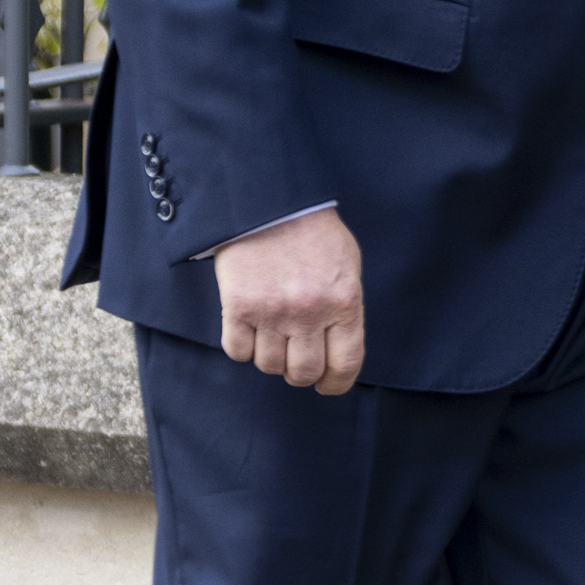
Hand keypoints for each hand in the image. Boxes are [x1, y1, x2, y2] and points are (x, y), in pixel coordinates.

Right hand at [213, 208, 365, 393]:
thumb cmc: (311, 231)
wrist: (268, 199)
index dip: (335, 383)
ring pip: (269, 365)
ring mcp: (272, 312)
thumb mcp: (346, 265)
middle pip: (303, 372)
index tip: (326, 385)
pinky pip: (237, 351)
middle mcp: (309, 313)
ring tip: (270, 333)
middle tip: (294, 356)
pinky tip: (247, 327)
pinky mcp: (238, 306)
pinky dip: (241, 346)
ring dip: (269, 356)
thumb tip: (339, 349)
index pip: (345, 364)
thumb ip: (345, 308)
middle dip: (299, 371)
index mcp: (344, 302)